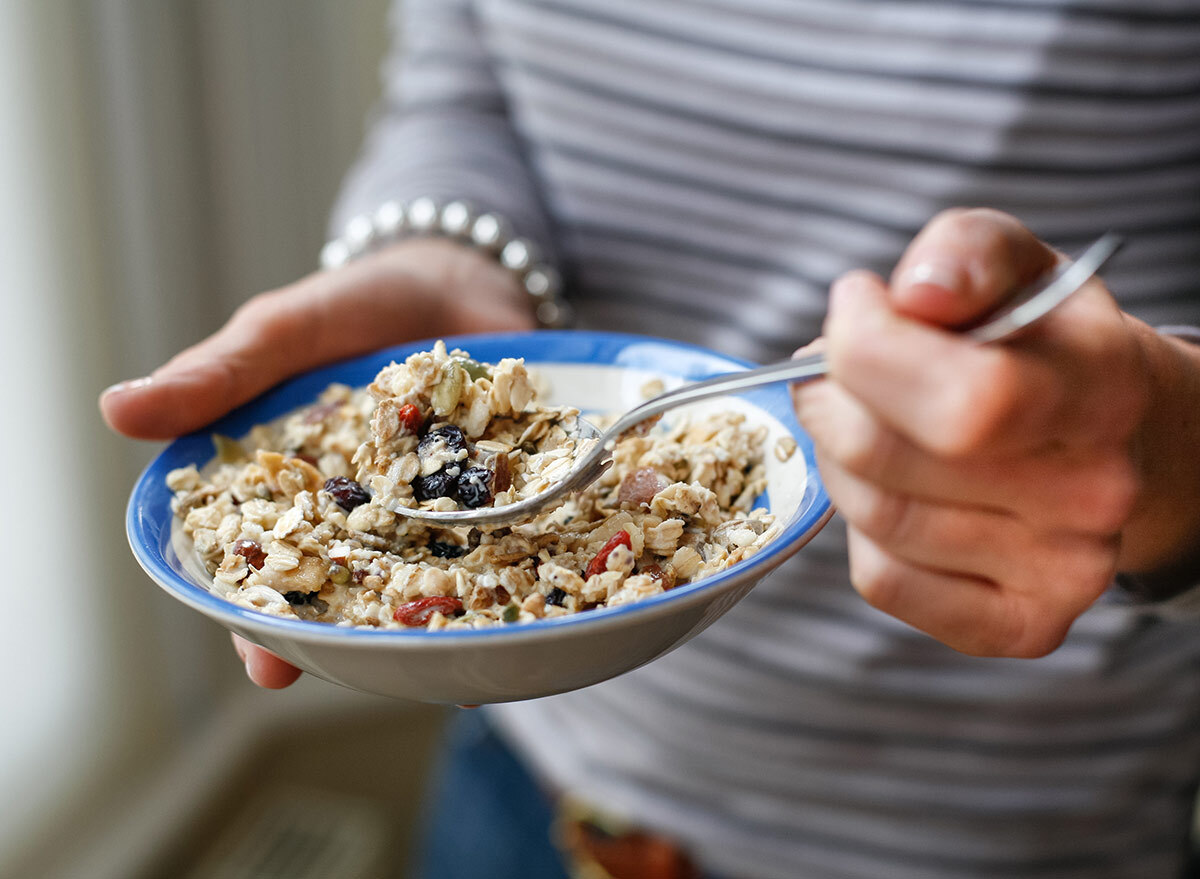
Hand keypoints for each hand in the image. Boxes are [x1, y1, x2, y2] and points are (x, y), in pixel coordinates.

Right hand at [102, 238, 534, 685]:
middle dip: (354, 634)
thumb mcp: (282, 333)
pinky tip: (517, 600)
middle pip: (353, 589)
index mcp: (302, 488)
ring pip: (431, 576)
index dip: (263, 617)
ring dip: (435, 615)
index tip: (265, 663)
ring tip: (445, 655)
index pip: (271, 566)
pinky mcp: (502, 488)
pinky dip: (513, 564)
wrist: (459, 272)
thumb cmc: (354, 306)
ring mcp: (441, 504)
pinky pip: (507, 535)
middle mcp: (370, 511)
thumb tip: (115, 409)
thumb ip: (218, 376)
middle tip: (363, 673)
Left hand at [792, 209, 1199, 656]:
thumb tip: (916, 294)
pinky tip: (889, 487)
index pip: (964, 400)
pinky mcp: (1019, 627)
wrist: (1110, 436)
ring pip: (874, 517)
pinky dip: (858, 529)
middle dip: (829, 399)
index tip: (853, 307)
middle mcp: (1093, 494)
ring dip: (836, 458)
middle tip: (830, 373)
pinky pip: (882, 580)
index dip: (867, 349)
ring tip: (861, 421)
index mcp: (1101, 390)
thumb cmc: (1039, 345)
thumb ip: (965, 252)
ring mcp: (1062, 573)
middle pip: (885, 457)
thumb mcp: (1015, 266)